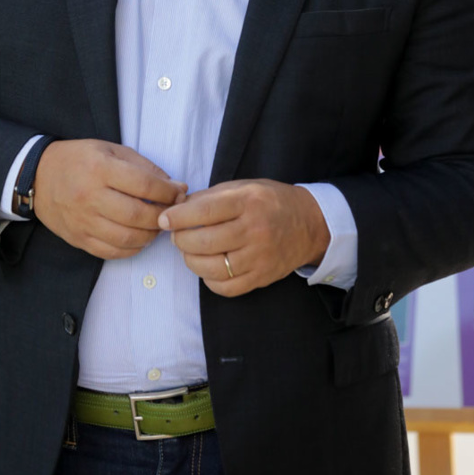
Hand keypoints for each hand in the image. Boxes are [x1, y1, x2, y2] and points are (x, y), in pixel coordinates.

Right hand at [34, 139, 186, 257]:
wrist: (38, 176)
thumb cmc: (79, 159)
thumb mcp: (111, 150)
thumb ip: (144, 167)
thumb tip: (176, 187)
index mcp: (100, 168)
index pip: (144, 184)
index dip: (168, 192)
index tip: (179, 192)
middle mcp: (90, 196)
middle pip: (138, 214)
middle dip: (163, 216)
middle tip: (172, 212)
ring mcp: (83, 220)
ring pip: (127, 238)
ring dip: (151, 235)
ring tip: (157, 226)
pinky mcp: (78, 238)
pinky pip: (112, 252)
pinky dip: (132, 249)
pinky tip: (139, 238)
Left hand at [158, 179, 329, 296]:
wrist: (309, 224)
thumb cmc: (270, 202)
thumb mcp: (244, 187)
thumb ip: (211, 197)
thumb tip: (177, 208)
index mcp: (248, 201)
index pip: (205, 211)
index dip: (178, 217)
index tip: (164, 220)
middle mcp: (255, 230)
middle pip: (204, 241)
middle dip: (181, 239)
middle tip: (176, 235)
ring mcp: (259, 257)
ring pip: (211, 267)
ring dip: (191, 260)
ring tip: (190, 250)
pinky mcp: (262, 277)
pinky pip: (225, 287)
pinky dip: (209, 279)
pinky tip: (208, 267)